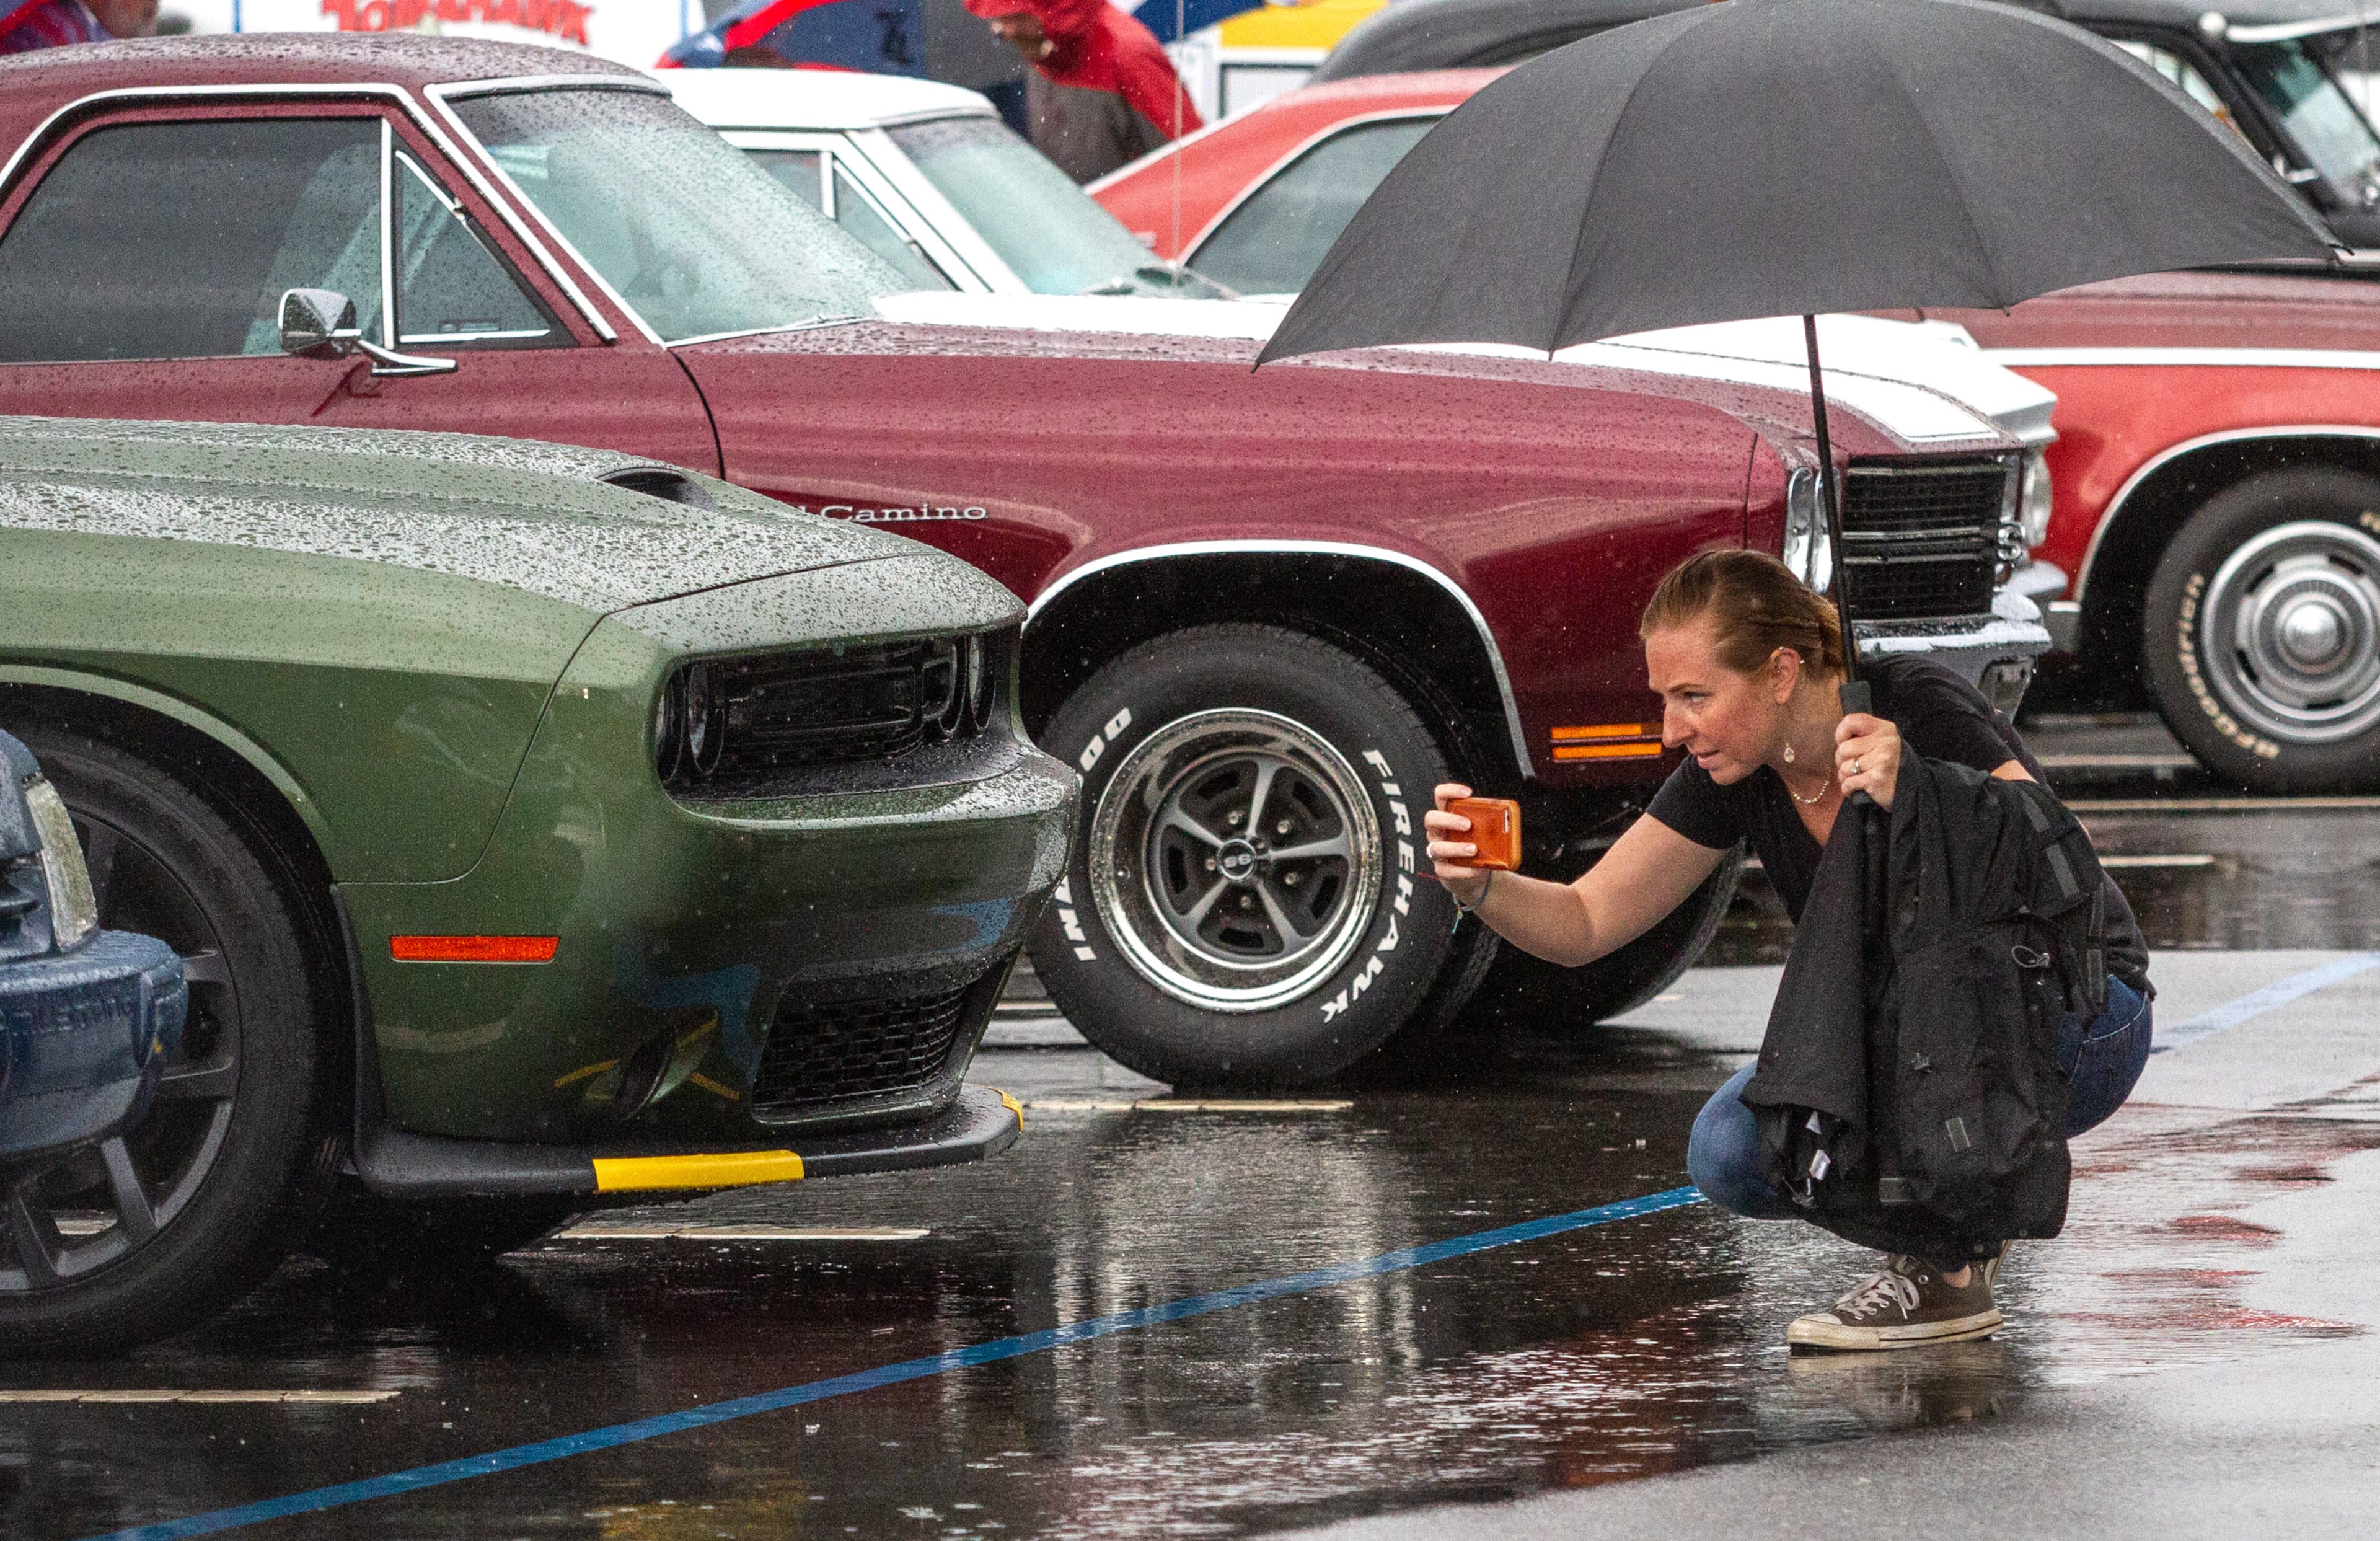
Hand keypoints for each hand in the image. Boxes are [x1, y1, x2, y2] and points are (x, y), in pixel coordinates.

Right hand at [1422, 782, 1492, 901]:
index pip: (1440, 796)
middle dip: (1449, 820)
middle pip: (1431, 819)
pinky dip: (1464, 870)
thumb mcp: (1484, 832)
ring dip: (1456, 848)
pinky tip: (1478, 869)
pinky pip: (1448, 870)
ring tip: (1474, 849)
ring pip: (1436, 848)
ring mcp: (1437, 851)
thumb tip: (1509, 819)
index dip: (1450, 791)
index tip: (1468, 793)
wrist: (1475, 874)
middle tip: (1468, 825)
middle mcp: (1437, 832)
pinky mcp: (1442, 870)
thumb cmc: (1479, 846)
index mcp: (1447, 816)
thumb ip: (1490, 824)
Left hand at [1835, 713, 1902, 808]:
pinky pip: (1848, 783)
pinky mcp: (1876, 779)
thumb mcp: (1882, 741)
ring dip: (1846, 776)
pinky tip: (1858, 787)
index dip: (1841, 733)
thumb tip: (1839, 738)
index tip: (1843, 742)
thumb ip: (1863, 735)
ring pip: (1844, 767)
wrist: (1910, 787)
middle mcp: (1885, 742)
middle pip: (1844, 748)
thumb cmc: (1889, 763)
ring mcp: (1881, 760)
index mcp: (1885, 729)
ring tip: (1858, 776)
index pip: (1852, 721)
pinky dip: (1848, 788)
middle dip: (1842, 760)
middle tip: (1854, 765)